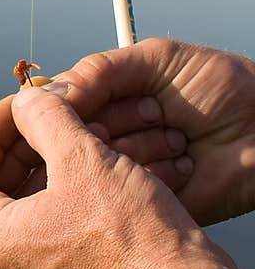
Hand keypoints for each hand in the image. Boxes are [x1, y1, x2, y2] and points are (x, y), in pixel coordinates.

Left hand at [0, 81, 233, 268]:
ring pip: (27, 206)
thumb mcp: (82, 157)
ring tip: (77, 130)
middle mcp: (5, 266)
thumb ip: (43, 117)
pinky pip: (54, 227)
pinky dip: (67, 191)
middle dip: (20, 142)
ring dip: (46, 163)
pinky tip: (97, 163)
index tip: (20, 102)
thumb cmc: (132, 231)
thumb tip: (24, 99)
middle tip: (49, 109)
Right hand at [1, 40, 254, 223]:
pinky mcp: (143, 208)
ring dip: (138, 146)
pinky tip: (185, 162)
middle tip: (154, 112)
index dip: (59, 107)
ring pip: (90, 169)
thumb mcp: (159, 59)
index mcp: (106, 101)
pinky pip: (120, 199)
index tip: (66, 104)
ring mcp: (123, 176)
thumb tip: (45, 94)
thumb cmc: (223, 88)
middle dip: (109, 123)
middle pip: (66, 140)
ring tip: (179, 134)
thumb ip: (100, 70)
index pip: (56, 107)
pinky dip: (152, 175)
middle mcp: (108, 139)